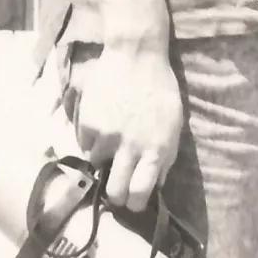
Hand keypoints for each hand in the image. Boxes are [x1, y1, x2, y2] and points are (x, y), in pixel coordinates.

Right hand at [73, 45, 182, 213]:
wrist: (136, 54)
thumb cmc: (160, 89)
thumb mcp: (173, 125)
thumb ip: (165, 157)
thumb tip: (155, 184)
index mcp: (155, 151)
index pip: (140, 194)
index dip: (135, 203)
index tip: (132, 200)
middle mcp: (130, 148)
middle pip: (116, 192)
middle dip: (116, 194)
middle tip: (116, 185)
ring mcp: (107, 136)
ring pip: (96, 166)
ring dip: (102, 157)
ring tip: (109, 141)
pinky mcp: (89, 122)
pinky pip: (84, 143)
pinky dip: (90, 138)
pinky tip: (100, 121)